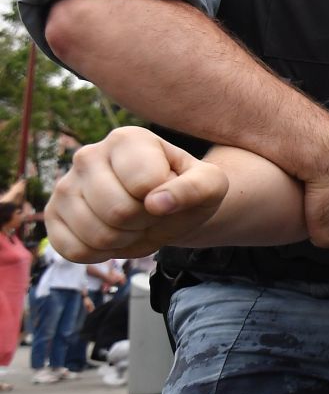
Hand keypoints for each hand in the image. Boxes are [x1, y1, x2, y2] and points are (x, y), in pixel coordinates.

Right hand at [47, 127, 228, 260]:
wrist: (164, 207)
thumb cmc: (186, 190)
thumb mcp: (210, 185)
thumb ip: (195, 188)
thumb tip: (156, 202)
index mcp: (127, 139)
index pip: (145, 185)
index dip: (166, 201)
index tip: (169, 194)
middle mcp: (88, 156)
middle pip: (118, 212)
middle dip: (145, 224)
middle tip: (152, 215)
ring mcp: (65, 186)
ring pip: (96, 235)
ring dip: (126, 241)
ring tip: (135, 224)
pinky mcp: (52, 216)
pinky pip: (73, 250)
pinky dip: (102, 254)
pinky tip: (113, 236)